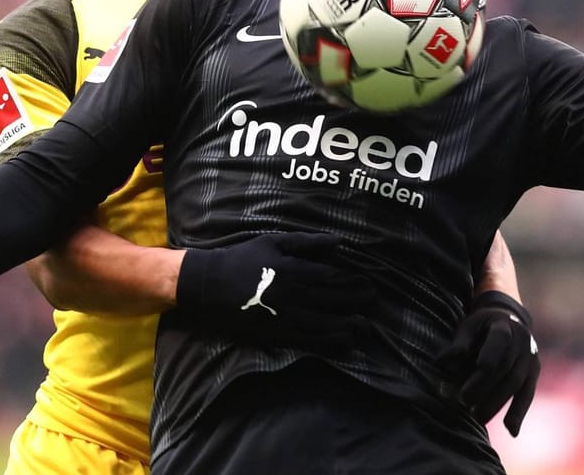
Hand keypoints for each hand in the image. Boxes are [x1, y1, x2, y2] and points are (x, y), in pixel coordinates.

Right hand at [175, 232, 372, 352]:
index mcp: (295, 271)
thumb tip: (339, 241)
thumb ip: (307, 243)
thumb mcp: (274, 242)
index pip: (333, 278)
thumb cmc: (243, 260)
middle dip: (357, 302)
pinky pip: (309, 340)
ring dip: (349, 325)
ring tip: (365, 326)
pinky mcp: (277, 334)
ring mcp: (287, 317)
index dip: (354, 283)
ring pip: (326, 324)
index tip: (370, 285)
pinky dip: (329, 341)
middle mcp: (295, 296)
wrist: (209, 286)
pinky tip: (342, 341)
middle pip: (334, 301)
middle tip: (374, 302)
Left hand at [437, 291, 539, 436]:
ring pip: (516, 384)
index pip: (498, 344)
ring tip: (478, 418)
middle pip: (505, 369)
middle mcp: (522, 342)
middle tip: (464, 403)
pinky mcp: (534, 372)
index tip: (473, 374)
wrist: (510, 319)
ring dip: (498, 404)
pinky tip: (511, 431)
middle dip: (485, 388)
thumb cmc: (483, 325)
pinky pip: (527, 394)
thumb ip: (459, 344)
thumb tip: (439, 362)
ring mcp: (531, 358)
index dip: (487, 360)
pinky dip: (519, 413)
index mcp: (504, 327)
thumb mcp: (470, 325)